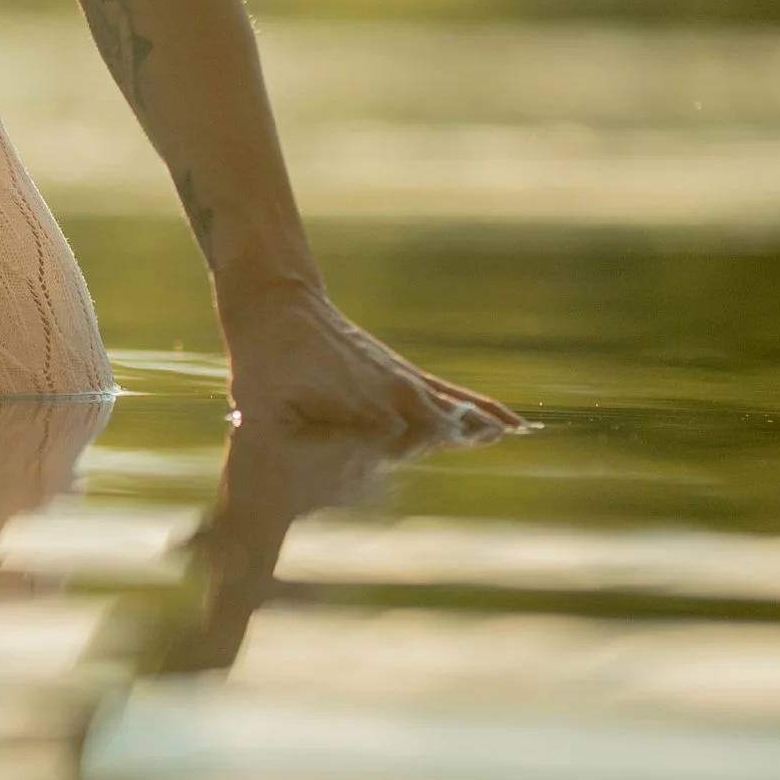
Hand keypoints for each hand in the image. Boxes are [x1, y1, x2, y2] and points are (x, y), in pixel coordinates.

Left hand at [217, 275, 522, 447]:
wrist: (276, 304)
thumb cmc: (263, 363)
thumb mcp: (260, 408)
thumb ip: (281, 442)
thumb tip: (289, 475)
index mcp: (364, 405)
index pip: (407, 440)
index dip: (423, 449)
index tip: (463, 446)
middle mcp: (394, 393)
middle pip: (441, 427)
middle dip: (465, 440)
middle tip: (502, 441)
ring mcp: (403, 381)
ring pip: (454, 411)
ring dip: (482, 426)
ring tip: (518, 435)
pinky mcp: (405, 374)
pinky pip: (454, 394)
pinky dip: (483, 408)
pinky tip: (512, 424)